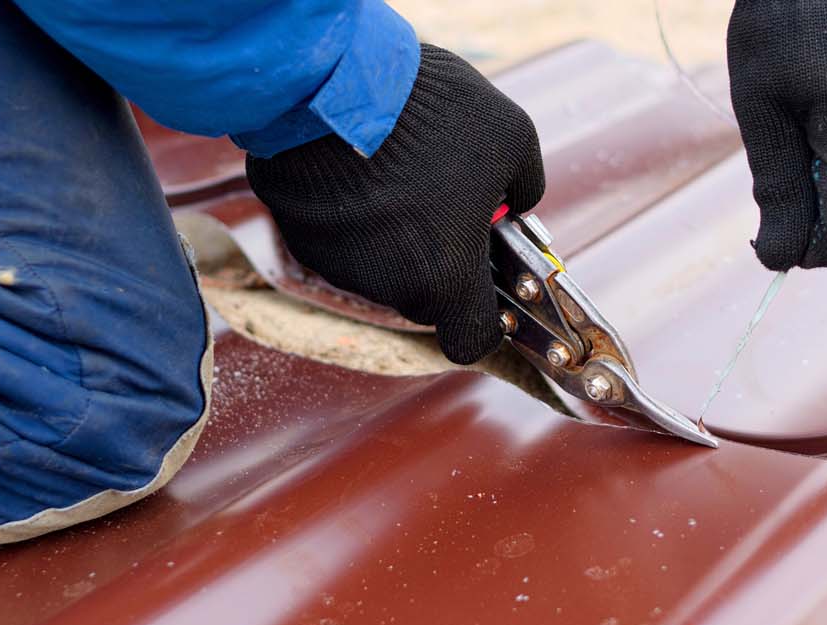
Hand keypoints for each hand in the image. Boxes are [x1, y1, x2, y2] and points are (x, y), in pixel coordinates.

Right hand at [246, 45, 544, 363]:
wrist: (332, 83)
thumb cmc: (431, 115)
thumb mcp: (512, 137)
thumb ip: (525, 186)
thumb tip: (517, 202)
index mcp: (446, 279)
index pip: (470, 341)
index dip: (484, 321)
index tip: (488, 289)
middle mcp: (389, 286)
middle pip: (426, 295)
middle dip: (440, 259)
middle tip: (447, 202)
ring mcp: (338, 266)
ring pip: (381, 265)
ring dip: (395, 234)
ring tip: (399, 171)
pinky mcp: (302, 237)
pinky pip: (341, 238)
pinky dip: (354, 215)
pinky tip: (360, 167)